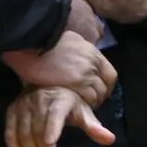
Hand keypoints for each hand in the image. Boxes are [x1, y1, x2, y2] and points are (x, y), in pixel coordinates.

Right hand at [0, 30, 118, 105]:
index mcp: (93, 53)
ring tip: (80, 106)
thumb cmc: (47, 40)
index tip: (98, 93)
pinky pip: (87, 98)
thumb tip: (79, 58)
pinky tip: (75, 105)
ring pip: (97, 94)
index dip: (106, 87)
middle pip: (105, 87)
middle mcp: (93, 63)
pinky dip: (84, 104)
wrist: (35, 40)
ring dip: (91, 102)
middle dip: (99, 97)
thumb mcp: (71, 41)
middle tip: (88, 103)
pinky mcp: (76, 83)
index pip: (110, 75)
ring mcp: (86, 74)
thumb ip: (79, 52)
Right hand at [4, 86, 114, 146]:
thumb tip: (110, 139)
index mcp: (59, 100)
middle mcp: (39, 101)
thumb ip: (94, 127)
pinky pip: (10, 133)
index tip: (50, 142)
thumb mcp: (82, 112)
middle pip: (38, 129)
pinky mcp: (12, 112)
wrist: (46, 86)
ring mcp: (23, 106)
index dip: (52, 127)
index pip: (55, 114)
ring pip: (24, 133)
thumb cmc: (68, 103)